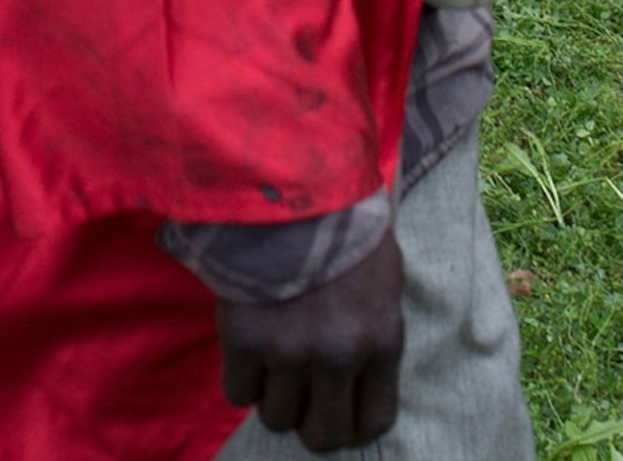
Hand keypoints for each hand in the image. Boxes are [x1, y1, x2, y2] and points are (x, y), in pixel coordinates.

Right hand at [215, 230, 403, 451]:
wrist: (291, 186)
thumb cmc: (344, 225)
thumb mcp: (384, 278)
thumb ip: (374, 331)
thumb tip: (360, 372)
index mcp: (382, 341)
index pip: (374, 422)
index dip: (353, 424)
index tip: (339, 412)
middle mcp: (339, 357)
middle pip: (323, 436)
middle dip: (311, 420)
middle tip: (302, 394)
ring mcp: (290, 352)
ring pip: (277, 418)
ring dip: (274, 396)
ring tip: (273, 362)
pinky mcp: (245, 340)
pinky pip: (238, 393)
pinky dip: (242, 378)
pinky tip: (249, 350)